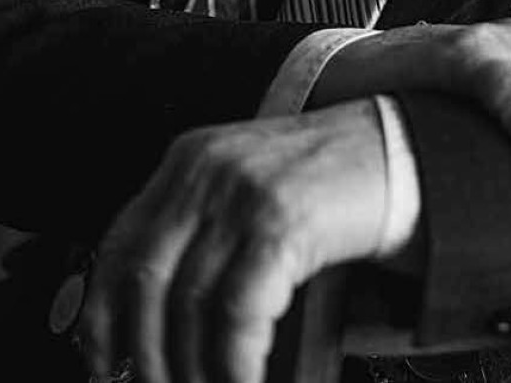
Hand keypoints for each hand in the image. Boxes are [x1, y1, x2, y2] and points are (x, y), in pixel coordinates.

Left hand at [80, 99, 384, 382]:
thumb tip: (154, 331)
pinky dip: (235, 365)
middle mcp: (206, 168)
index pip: (117, 249)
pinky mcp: (282, 219)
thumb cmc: (333, 184)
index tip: (107, 369)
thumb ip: (205, 235)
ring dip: (194, 371)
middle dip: (144, 359)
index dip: (103, 322)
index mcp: (189, 159)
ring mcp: (244, 189)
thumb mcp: (252, 192)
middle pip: (143, 283)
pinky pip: (237, 313)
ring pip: (187, 306)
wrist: (407, 150)